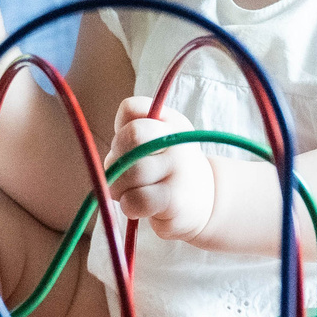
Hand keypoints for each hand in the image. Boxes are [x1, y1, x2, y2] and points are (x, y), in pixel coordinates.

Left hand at [108, 97, 216, 241]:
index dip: (119, 131)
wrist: (204, 201)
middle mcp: (178, 140)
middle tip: (123, 173)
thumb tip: (113, 157)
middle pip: (130, 137)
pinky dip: (128, 206)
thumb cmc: (166, 169)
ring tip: (130, 193)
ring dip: (118, 187)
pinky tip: (139, 207)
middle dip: (116, 159)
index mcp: (170, 121)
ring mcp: (180, 169)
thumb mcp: (155, 142)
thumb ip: (129, 134)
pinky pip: (135, 200)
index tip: (128, 149)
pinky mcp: (175, 200)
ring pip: (129, 172)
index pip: (130, 109)